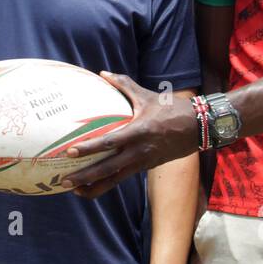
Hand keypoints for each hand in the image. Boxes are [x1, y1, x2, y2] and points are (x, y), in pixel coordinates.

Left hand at [63, 73, 198, 197]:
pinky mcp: (146, 167)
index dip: (90, 147)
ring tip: (73, 190)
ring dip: (93, 186)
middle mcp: (139, 151)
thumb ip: (123, 85)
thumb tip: (102, 73)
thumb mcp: (147, 95)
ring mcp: (143, 162)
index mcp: (139, 131)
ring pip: (114, 179)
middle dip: (85, 176)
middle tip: (63, 180)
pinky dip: (106, 183)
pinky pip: (122, 178)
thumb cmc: (172, 108)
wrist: (199, 127)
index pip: (110, 142)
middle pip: (108, 168)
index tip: (71, 151)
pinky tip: (91, 187)